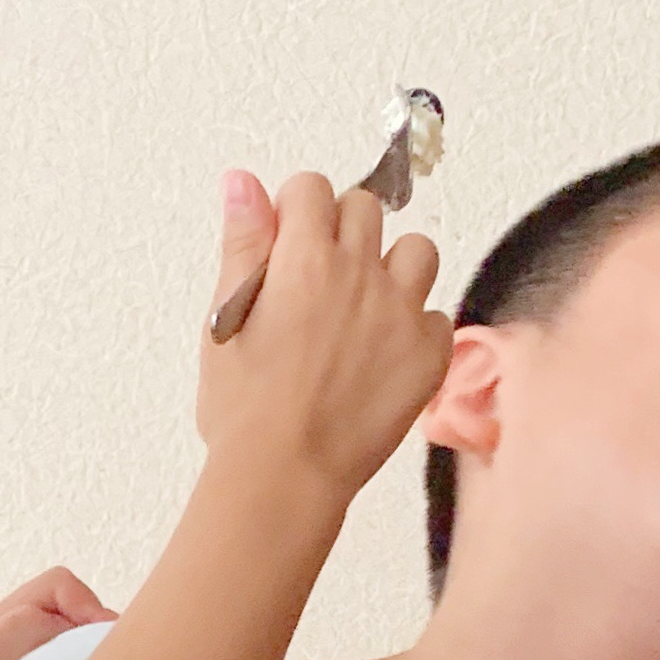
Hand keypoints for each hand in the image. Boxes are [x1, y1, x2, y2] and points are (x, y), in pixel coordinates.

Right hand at [197, 170, 451, 499]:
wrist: (285, 475)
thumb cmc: (245, 411)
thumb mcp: (223, 322)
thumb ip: (242, 246)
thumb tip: (242, 184)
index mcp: (303, 260)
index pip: (311, 189)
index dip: (294, 213)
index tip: (286, 243)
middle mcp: (360, 275)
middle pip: (365, 208)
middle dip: (342, 232)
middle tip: (318, 281)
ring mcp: (402, 313)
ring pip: (415, 251)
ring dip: (391, 268)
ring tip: (361, 310)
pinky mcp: (428, 354)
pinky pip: (436, 314)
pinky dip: (413, 327)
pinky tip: (380, 357)